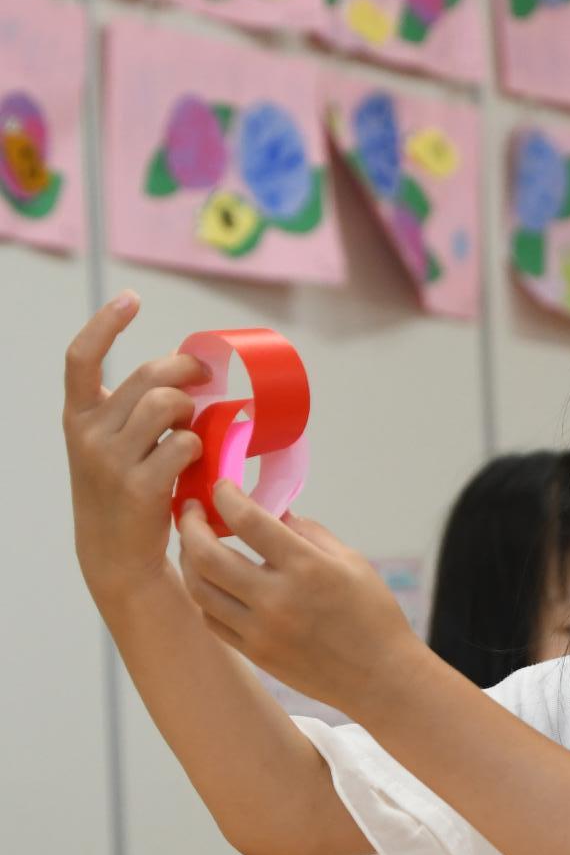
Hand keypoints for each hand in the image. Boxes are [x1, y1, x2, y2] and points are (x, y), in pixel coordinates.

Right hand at [63, 294, 208, 607]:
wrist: (116, 555)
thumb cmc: (122, 492)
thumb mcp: (110, 446)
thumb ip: (131, 411)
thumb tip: (183, 374)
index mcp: (78, 417)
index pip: (81, 359)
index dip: (105, 323)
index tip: (131, 299)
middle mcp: (88, 434)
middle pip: (147, 376)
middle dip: (186, 370)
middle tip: (205, 377)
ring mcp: (111, 460)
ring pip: (167, 404)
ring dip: (193, 410)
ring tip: (197, 426)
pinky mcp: (139, 486)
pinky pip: (184, 443)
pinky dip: (199, 446)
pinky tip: (198, 460)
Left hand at [177, 483, 420, 718]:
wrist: (381, 678)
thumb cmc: (373, 615)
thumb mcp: (351, 561)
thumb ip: (308, 532)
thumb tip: (271, 512)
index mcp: (307, 568)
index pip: (247, 520)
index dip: (225, 495)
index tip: (221, 486)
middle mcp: (277, 599)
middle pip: (206, 554)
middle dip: (190, 524)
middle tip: (191, 510)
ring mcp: (261, 630)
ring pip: (199, 587)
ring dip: (188, 559)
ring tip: (194, 544)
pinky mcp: (255, 653)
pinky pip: (211, 618)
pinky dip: (203, 594)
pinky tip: (211, 580)